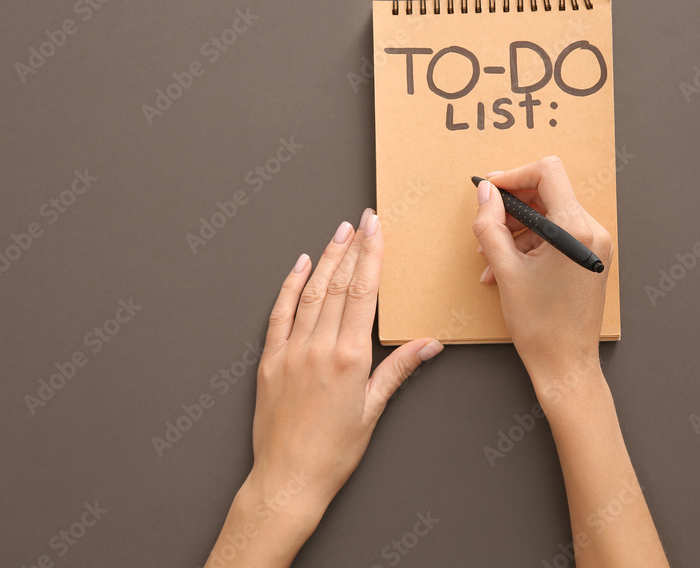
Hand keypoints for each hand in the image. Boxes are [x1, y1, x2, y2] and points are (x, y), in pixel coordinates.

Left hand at [206, 209, 442, 567]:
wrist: (287, 479)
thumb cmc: (334, 452)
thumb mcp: (373, 410)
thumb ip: (399, 370)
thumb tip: (430, 344)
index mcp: (349, 357)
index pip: (363, 292)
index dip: (371, 255)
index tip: (377, 229)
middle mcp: (318, 347)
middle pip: (338, 284)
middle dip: (353, 247)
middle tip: (362, 220)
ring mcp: (290, 351)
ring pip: (310, 292)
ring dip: (326, 258)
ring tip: (339, 234)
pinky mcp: (269, 360)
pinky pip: (280, 313)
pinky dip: (290, 285)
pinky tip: (301, 265)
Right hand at [471, 156, 612, 388]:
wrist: (565, 364)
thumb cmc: (540, 325)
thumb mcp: (505, 270)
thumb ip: (490, 225)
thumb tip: (485, 193)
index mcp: (575, 229)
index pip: (548, 172)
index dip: (514, 175)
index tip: (491, 188)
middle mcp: (592, 232)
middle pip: (548, 192)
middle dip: (512, 206)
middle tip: (485, 223)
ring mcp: (595, 245)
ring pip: (550, 215)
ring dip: (517, 229)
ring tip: (491, 257)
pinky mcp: (591, 258)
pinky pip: (558, 235)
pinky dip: (531, 243)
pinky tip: (507, 267)